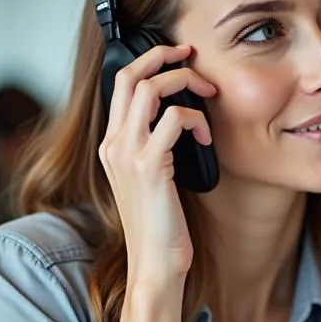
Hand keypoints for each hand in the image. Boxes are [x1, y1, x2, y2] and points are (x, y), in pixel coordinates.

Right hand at [98, 43, 216, 289]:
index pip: (122, 84)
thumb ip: (158, 148)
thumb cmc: (162, 226)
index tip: (179, 57)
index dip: (150, 61)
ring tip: (209, 97)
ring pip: (151, 89)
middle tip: (193, 57)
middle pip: (130, 75)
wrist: (155, 264)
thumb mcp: (154, 180)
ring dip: (186, 83)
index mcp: (112, 145)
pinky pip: (175, 119)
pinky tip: (207, 137)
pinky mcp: (149, 167)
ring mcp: (128, 154)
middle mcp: (113, 144)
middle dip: (164, 57)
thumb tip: (183, 118)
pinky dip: (197, 120)